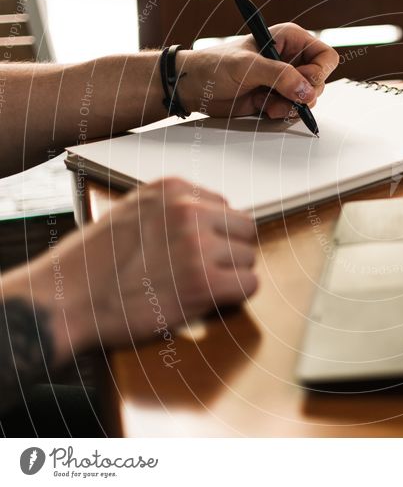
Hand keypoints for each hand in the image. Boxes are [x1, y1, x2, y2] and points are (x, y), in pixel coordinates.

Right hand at [5, 178, 257, 363]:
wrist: (64, 300)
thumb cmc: (92, 264)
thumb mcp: (132, 213)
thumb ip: (170, 210)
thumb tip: (211, 217)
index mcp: (173, 189)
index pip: (225, 207)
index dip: (216, 234)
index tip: (200, 251)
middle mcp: (189, 210)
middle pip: (245, 228)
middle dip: (231, 251)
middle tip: (207, 272)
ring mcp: (198, 244)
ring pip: (249, 257)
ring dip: (231, 275)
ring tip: (199, 287)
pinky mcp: (204, 281)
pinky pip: (250, 285)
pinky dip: (236, 297)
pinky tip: (211, 301)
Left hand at [176, 23, 339, 119]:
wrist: (193, 88)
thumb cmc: (214, 66)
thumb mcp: (247, 66)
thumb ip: (280, 76)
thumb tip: (307, 91)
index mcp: (290, 39)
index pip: (325, 56)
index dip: (318, 73)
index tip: (302, 82)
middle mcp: (291, 58)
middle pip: (320, 80)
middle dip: (304, 93)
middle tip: (283, 95)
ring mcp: (285, 80)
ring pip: (309, 98)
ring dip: (292, 105)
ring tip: (269, 102)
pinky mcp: (277, 97)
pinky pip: (294, 109)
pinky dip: (283, 113)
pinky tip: (265, 108)